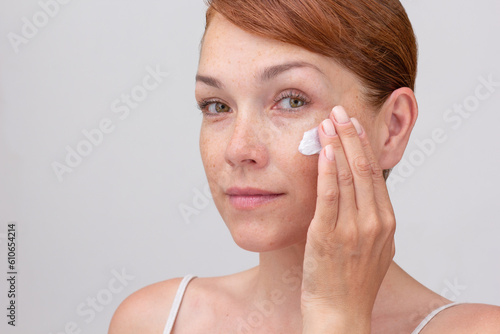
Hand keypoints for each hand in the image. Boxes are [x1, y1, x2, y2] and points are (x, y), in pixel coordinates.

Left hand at [301, 106, 395, 332]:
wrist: (340, 314)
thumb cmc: (352, 281)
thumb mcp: (373, 247)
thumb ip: (370, 219)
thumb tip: (360, 192)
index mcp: (386, 222)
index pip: (375, 173)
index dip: (362, 145)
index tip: (352, 123)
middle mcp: (374, 222)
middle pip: (363, 168)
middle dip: (350, 135)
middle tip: (339, 110)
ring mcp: (352, 229)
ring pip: (347, 176)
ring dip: (336, 145)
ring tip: (326, 122)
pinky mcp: (328, 236)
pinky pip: (329, 196)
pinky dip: (325, 171)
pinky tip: (321, 150)